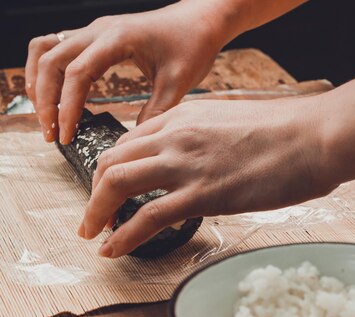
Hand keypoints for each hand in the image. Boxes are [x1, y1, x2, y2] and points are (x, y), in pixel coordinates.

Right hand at [25, 2, 222, 143]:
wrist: (199, 19)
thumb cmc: (191, 45)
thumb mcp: (178, 83)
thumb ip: (155, 112)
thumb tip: (131, 143)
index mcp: (117, 39)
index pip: (78, 74)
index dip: (67, 108)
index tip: (66, 136)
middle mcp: (98, 31)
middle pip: (51, 61)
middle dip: (45, 101)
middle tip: (51, 135)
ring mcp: (92, 32)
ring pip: (45, 50)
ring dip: (39, 84)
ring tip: (46, 118)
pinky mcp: (93, 39)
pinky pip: (55, 48)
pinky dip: (47, 73)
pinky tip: (55, 99)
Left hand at [79, 97, 332, 257]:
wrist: (315, 137)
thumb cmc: (287, 133)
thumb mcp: (234, 125)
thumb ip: (207, 140)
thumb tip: (201, 165)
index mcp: (184, 116)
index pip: (130, 141)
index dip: (113, 169)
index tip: (111, 192)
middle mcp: (175, 135)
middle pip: (113, 160)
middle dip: (95, 191)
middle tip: (93, 216)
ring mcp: (185, 164)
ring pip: (117, 184)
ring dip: (96, 212)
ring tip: (92, 236)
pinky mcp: (200, 194)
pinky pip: (145, 216)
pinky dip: (122, 235)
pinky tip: (112, 250)